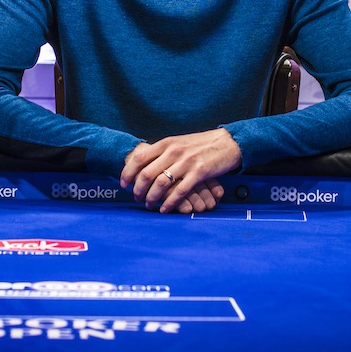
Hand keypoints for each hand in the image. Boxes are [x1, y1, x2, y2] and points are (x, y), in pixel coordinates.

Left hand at [120, 128, 242, 213]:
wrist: (227, 142)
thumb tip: (144, 164)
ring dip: (152, 197)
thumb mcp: (179, 143)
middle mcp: (174, 151)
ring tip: (148, 205)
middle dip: (138, 189)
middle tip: (136, 198)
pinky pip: (179, 191)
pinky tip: (165, 209)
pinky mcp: (199, 173)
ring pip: (161, 183)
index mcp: (167, 143)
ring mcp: (186, 162)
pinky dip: (170, 202)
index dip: (128, 172)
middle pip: (147, 173)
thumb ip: (163, 152)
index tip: (123, 184)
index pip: (140, 157)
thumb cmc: (201, 145)